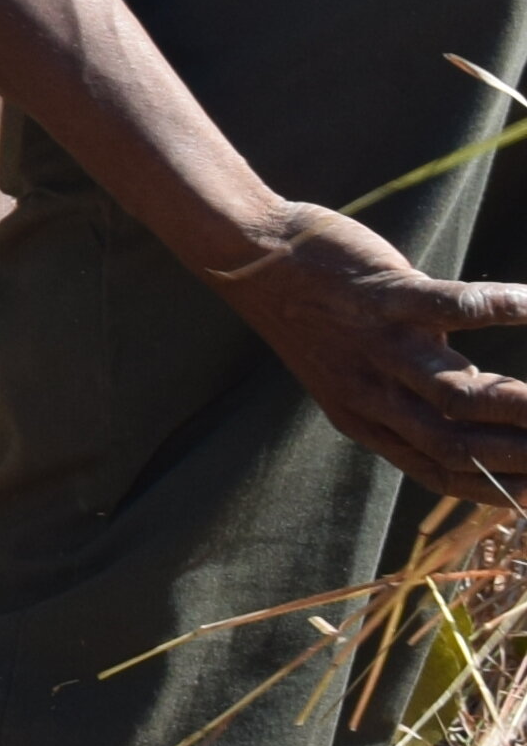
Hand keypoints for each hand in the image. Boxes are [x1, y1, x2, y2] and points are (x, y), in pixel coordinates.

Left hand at [200, 206, 526, 506]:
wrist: (247, 256)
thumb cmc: (318, 317)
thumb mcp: (357, 378)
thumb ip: (414, 404)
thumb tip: (488, 419)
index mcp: (369, 423)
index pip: (444, 474)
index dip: (501, 490)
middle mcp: (372, 395)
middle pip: (459, 445)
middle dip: (523, 456)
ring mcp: (377, 346)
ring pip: (457, 392)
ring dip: (520, 402)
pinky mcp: (381, 296)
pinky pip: (452, 307)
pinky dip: (503, 307)